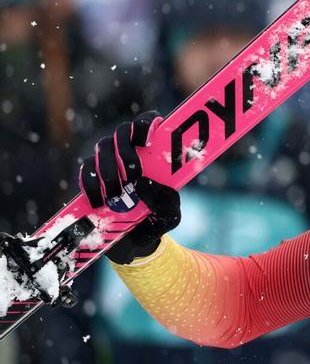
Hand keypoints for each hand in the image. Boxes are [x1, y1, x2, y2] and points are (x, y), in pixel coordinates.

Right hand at [79, 111, 180, 263]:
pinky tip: (99, 202)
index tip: (148, 140)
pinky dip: (91, 185)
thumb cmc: (157, 219)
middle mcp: (130, 150)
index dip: (146, 123)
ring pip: (102, 148)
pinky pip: (86, 171)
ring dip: (109, 170)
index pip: (148, 121)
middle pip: (122, 132)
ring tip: (116, 195)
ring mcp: (109, 161)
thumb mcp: (169, 214)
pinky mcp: (92, 177)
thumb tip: (144, 182)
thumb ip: (165, 199)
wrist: (135, 242)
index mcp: (154, 152)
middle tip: (133, 173)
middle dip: (126, 151)